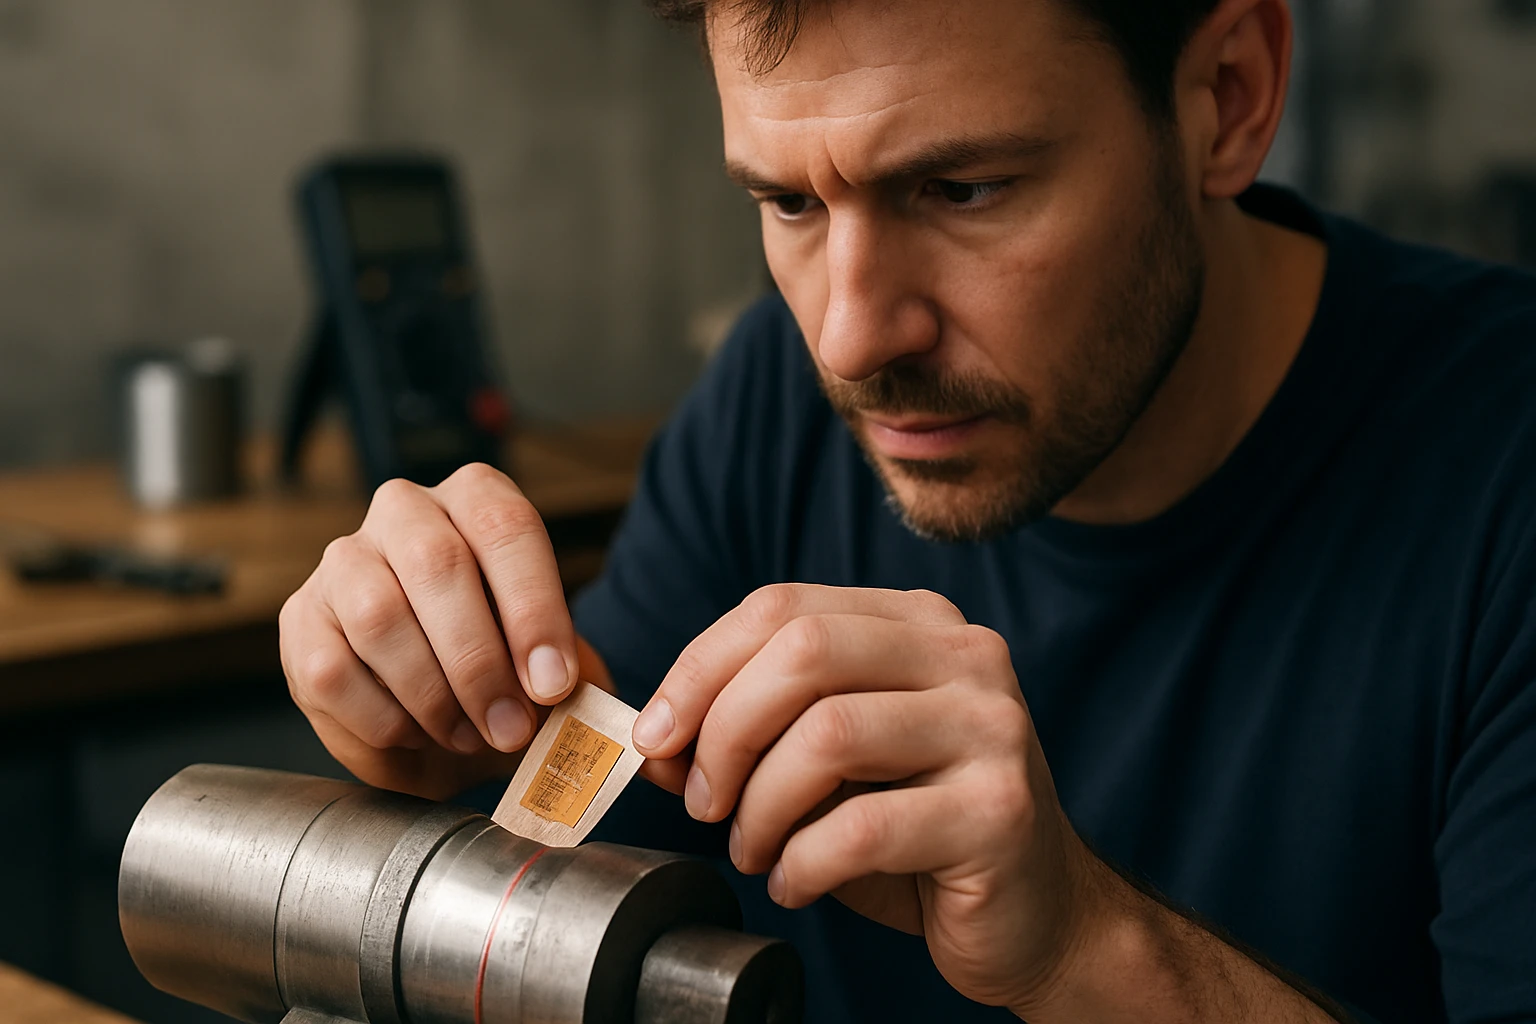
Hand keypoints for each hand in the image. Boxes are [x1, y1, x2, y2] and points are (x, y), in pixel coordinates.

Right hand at [279, 463, 594, 799]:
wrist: (442, 710)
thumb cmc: (506, 670)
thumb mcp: (554, 665)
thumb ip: (573, 675)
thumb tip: (574, 698)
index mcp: (477, 498)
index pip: (505, 526)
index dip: (533, 608)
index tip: (553, 683)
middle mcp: (404, 511)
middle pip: (436, 564)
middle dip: (480, 661)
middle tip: (512, 729)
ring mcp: (343, 560)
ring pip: (378, 616)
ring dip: (432, 694)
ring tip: (470, 737)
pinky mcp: (300, 619)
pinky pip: (332, 671)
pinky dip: (383, 719)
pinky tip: (418, 735)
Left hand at [628, 583, 1101, 1009]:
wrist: (1034, 915)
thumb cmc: (915, 834)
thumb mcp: (826, 766)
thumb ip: (752, 735)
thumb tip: (656, 740)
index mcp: (917, 622)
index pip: (782, 607)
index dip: (699, 667)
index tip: (655, 735)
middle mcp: (964, 655)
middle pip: (802, 652)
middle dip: (724, 731)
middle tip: (702, 802)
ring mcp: (991, 728)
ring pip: (828, 735)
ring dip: (760, 807)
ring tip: (754, 850)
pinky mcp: (999, 810)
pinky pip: (862, 828)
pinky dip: (802, 864)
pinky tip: (798, 883)